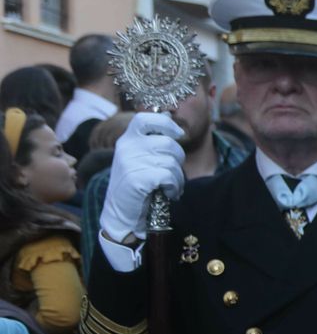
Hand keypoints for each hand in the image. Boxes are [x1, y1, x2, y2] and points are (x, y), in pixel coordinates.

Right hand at [100, 113, 184, 242]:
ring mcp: (130, 163)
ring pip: (172, 161)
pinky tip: (168, 193)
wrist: (120, 214)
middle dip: (178, 160)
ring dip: (178, 177)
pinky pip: (169, 176)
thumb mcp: (138, 159)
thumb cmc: (136, 186)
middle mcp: (127, 147)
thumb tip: (173, 124)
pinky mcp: (137, 179)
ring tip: (170, 186)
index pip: (145, 118)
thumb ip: (151, 143)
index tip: (177, 134)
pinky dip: (174, 186)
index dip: (166, 123)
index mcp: (127, 140)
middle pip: (169, 143)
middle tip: (173, 174)